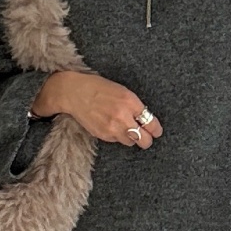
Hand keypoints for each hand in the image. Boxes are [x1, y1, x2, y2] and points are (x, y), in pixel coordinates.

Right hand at [32, 71, 163, 148]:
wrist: (74, 93)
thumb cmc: (98, 88)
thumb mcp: (121, 90)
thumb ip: (134, 105)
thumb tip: (145, 118)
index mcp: (130, 102)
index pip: (151, 123)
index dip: (156, 129)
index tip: (157, 131)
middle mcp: (123, 117)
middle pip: (144, 140)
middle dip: (147, 139)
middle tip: (146, 136)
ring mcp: (112, 128)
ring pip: (131, 142)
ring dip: (131, 137)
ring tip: (125, 128)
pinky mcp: (103, 135)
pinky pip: (117, 141)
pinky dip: (117, 136)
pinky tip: (111, 125)